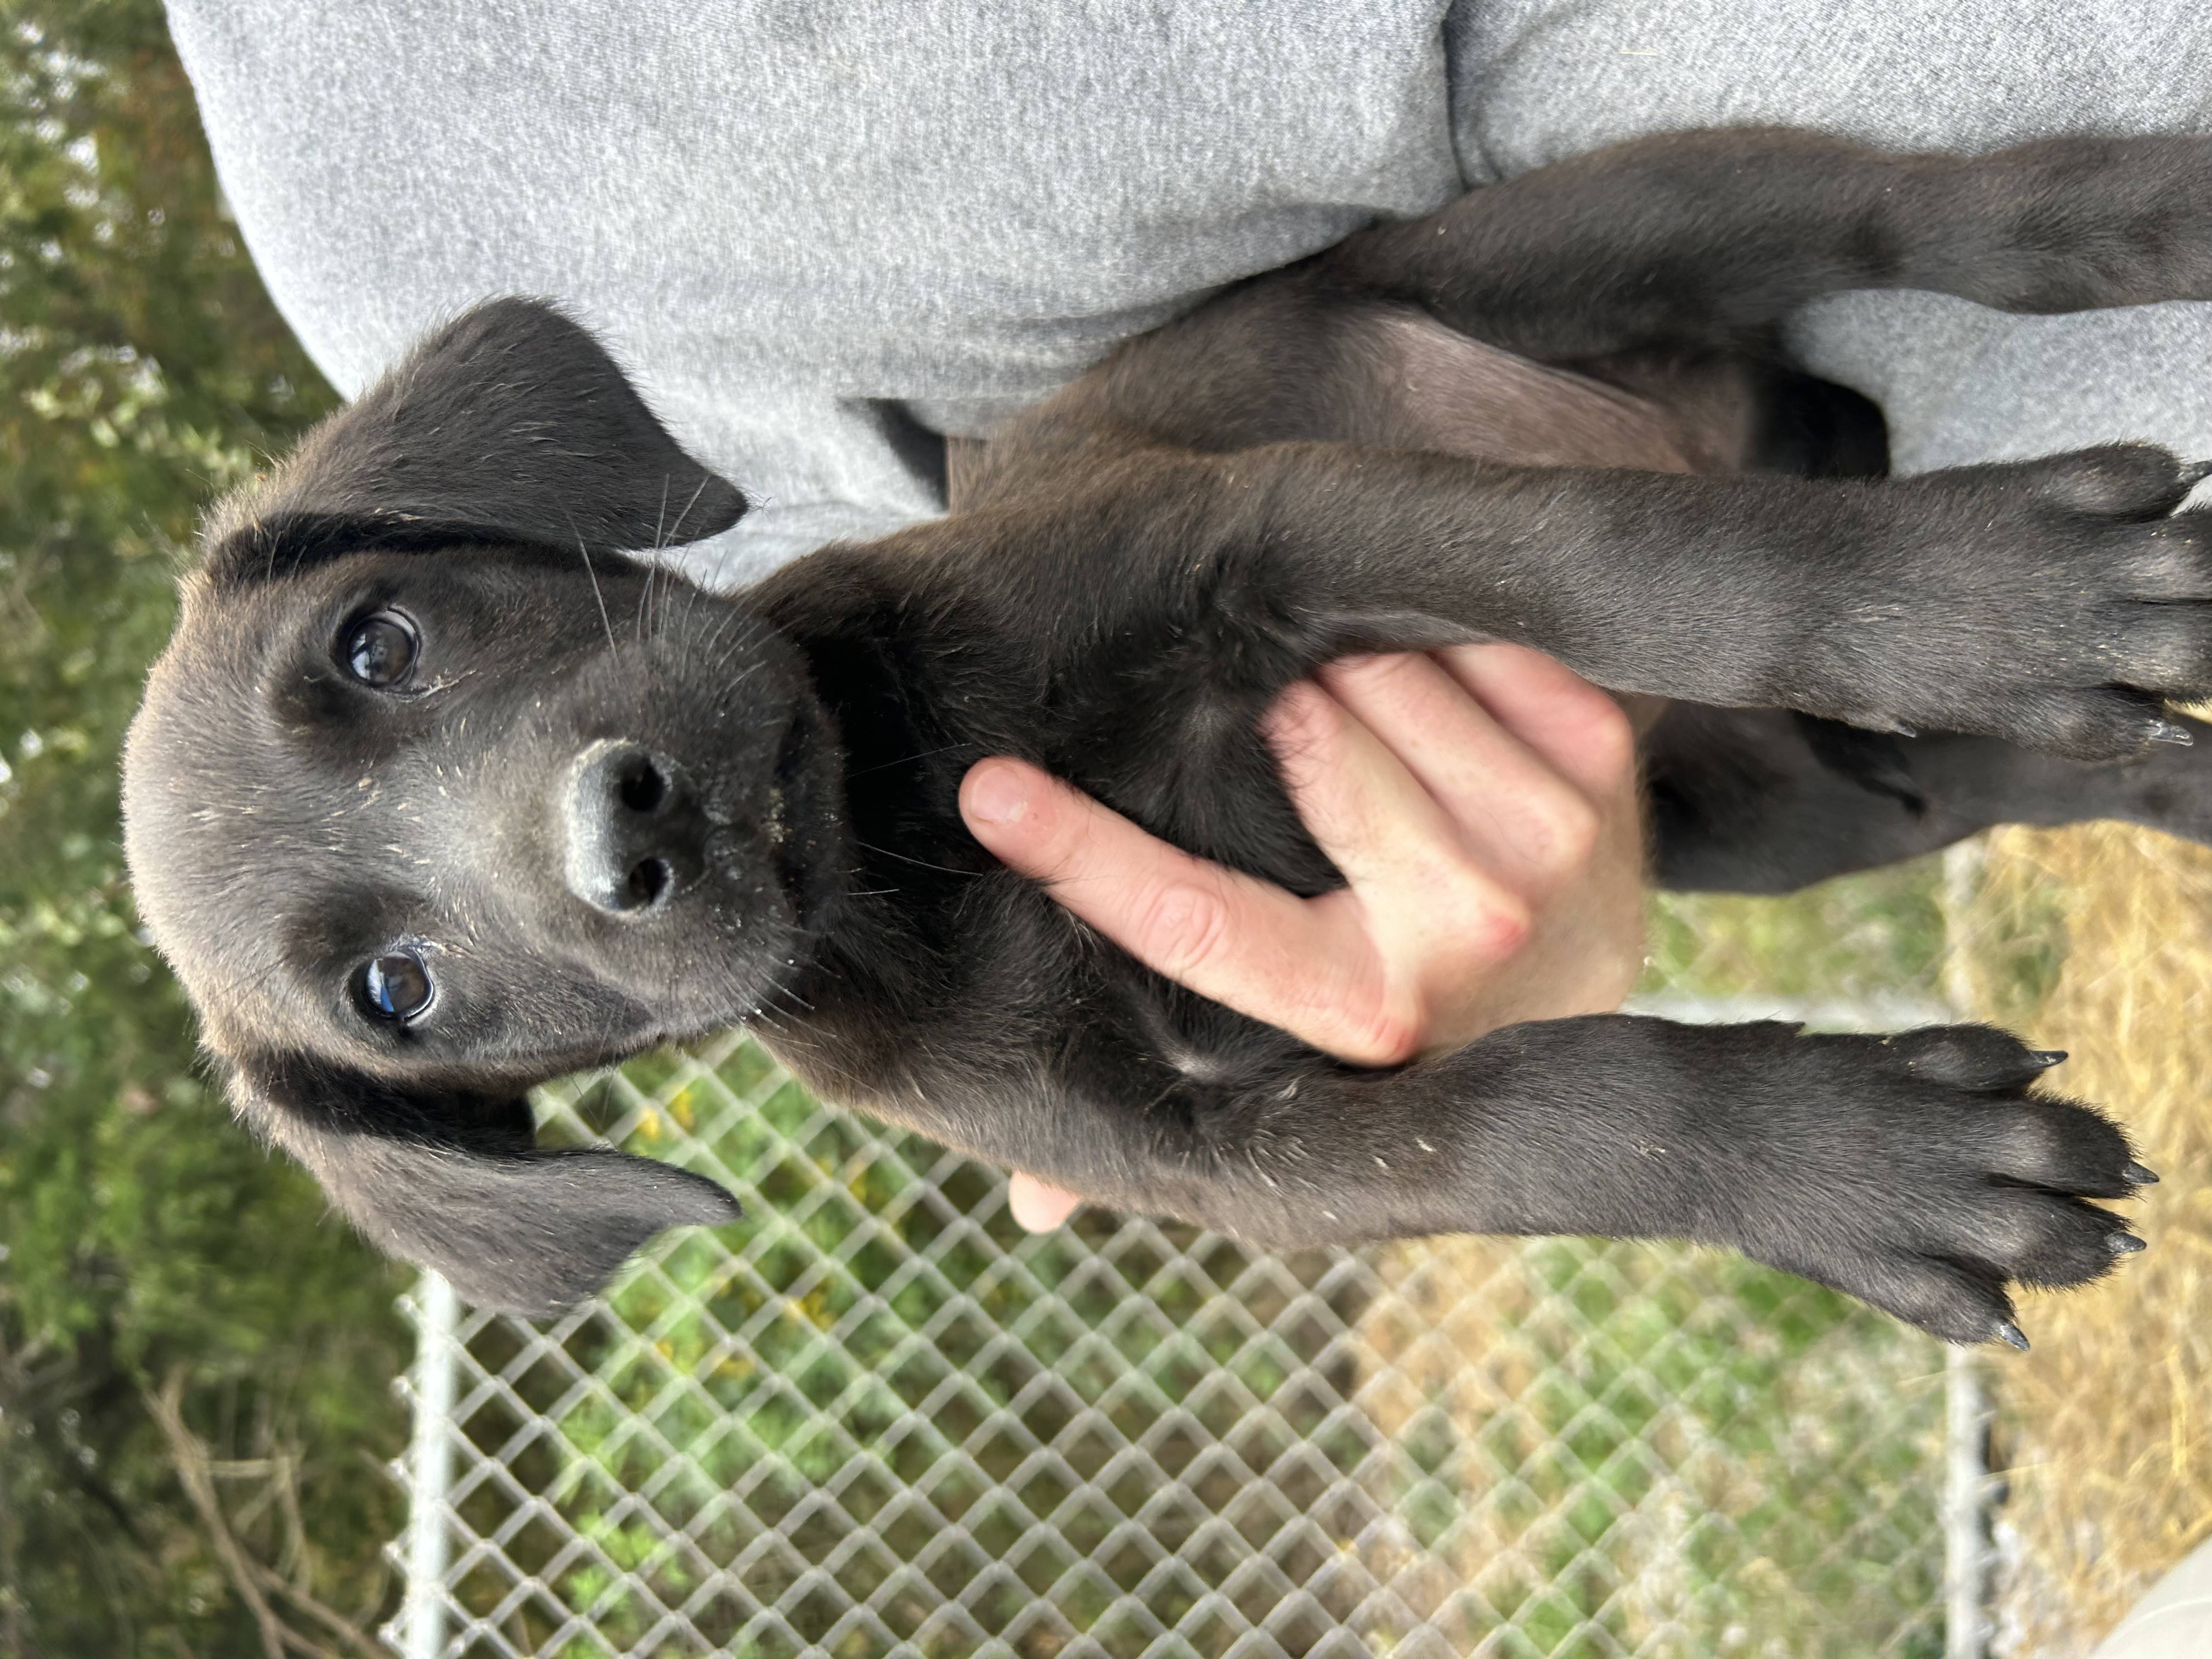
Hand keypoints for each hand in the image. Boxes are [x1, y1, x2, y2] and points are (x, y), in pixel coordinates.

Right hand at [960, 644, 1648, 1230]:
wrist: (1584, 971)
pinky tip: (1399, 655)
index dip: (1077, 849)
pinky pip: (1466, 640)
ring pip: (1379, 672)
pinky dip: (1418, 631)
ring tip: (1309, 666)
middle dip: (1244, 702)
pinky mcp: (1596, 758)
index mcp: (1365, 1008)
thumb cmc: (1398, 1001)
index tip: (986, 788)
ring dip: (1328, 654)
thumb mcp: (1294, 1063)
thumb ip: (1166, 1096)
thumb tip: (1032, 1208)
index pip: (1194, 916)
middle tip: (1220, 687)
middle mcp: (1465, 929)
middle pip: (1300, 739)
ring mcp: (1544, 838)